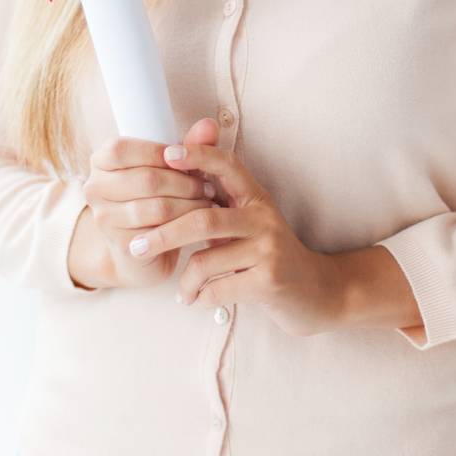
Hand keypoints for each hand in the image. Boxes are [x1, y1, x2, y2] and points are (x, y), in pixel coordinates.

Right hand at [79, 117, 220, 288]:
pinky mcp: (121, 245)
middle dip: (184, 182)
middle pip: (146, 179)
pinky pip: (159, 232)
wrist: (149, 247)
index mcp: (101, 161)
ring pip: (157, 207)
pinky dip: (184, 225)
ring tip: (207, 201)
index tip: (188, 159)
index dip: (158, 152)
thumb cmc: (159, 196)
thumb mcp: (172, 166)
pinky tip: (196, 222)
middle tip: (207, 185)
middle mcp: (95, 188)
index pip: (122, 149)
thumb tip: (209, 124)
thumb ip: (190, 144)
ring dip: (190, 204)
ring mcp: (104, 218)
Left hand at [132, 121, 342, 336]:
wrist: (318, 293)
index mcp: (255, 198)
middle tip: (137, 246)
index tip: (167, 154)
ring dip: (185, 280)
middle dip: (165, 233)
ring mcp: (268, 250)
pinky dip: (200, 298)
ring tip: (181, 290)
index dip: (198, 154)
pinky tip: (197, 301)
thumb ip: (218, 202)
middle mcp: (263, 218)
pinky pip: (218, 289)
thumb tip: (179, 170)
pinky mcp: (270, 281)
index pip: (227, 164)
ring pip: (206, 260)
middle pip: (203, 217)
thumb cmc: (270, 256)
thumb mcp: (247, 224)